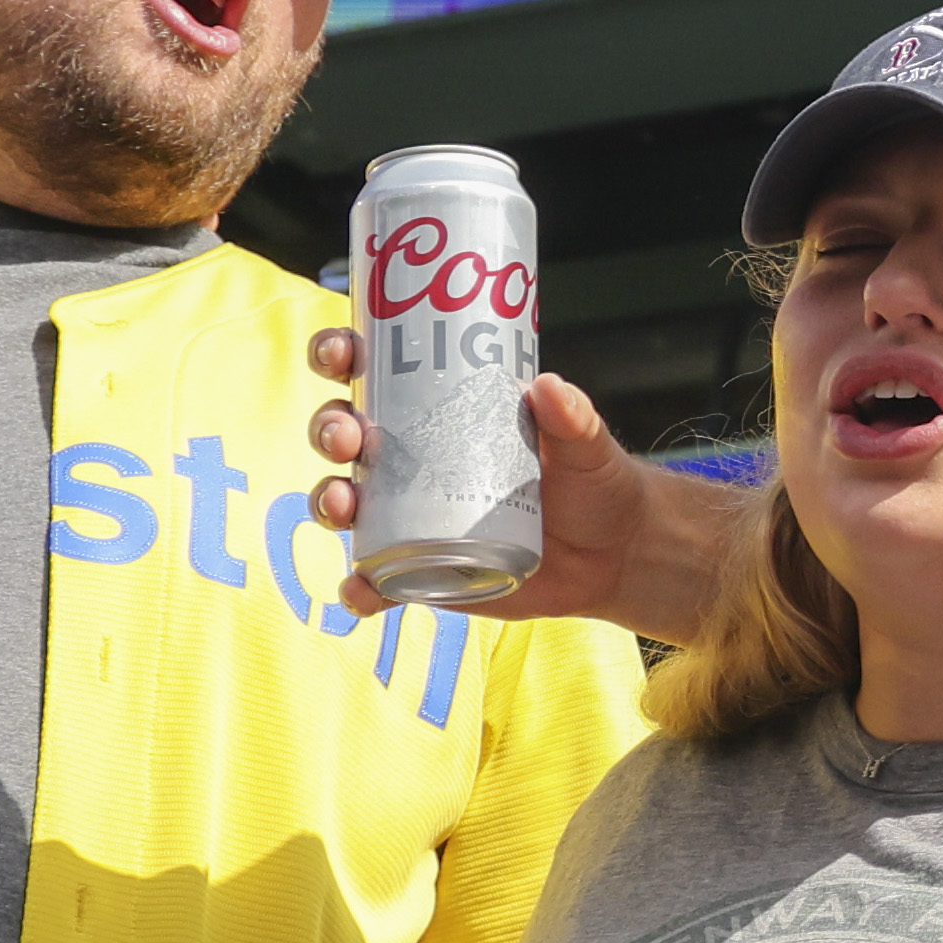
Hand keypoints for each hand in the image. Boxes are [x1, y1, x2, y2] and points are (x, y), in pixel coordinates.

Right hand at [304, 324, 764, 634]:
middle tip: (347, 437)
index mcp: (437, 411)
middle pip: (344, 435)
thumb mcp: (586, 444)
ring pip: (345, 503)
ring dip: (329, 500)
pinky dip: (359, 587)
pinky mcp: (419, 570)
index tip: (340, 354)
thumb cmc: (591, 481)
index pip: (374, 374)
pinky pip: (375, 580)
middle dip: (330, 429)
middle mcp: (409, 460)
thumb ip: (573, 417)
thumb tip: (547, 386)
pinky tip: (361, 589)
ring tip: (345, 504)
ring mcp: (408, 517)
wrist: (612, 554)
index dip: (342, 357)